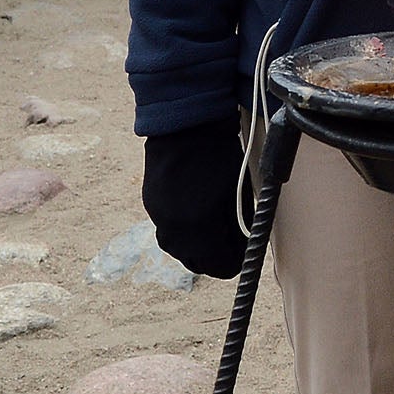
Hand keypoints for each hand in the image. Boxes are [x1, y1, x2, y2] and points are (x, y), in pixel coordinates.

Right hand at [142, 119, 248, 278]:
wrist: (187, 129)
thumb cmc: (221, 158)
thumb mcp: (239, 193)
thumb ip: (237, 226)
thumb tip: (241, 246)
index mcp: (202, 227)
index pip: (220, 264)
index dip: (234, 263)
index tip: (242, 257)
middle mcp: (176, 230)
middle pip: (197, 263)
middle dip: (215, 259)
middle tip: (230, 249)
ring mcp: (160, 220)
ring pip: (180, 251)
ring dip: (197, 249)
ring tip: (213, 237)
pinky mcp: (151, 208)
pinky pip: (168, 233)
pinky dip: (183, 234)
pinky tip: (195, 223)